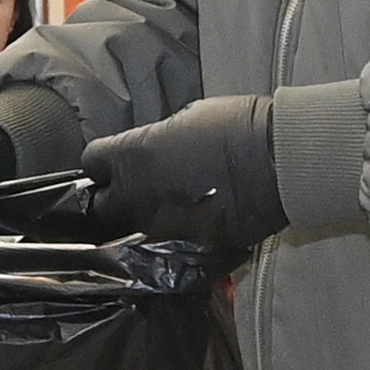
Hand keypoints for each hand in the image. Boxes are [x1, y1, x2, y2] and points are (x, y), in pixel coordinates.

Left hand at [82, 94, 290, 252]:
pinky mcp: (185, 250)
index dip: (102, 164)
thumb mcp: (184, 118)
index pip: (91, 164)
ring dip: (141, 223)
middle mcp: (136, 198)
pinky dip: (174, 239)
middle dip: (112, 201)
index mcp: (131, 157)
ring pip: (131, 235)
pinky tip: (189, 225)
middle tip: (133, 193)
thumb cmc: (235, 127)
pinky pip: (167, 248)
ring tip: (165, 212)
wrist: (279, 160)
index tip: (113, 165)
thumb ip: (154, 140)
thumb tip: (149, 151)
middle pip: (101, 209)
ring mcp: (159, 229)